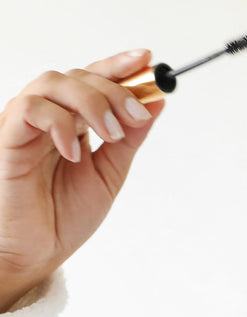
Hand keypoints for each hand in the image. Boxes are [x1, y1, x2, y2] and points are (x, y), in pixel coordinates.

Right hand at [0, 50, 162, 309]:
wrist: (40, 249)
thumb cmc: (67, 214)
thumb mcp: (111, 174)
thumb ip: (130, 140)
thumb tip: (155, 105)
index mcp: (74, 121)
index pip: (95, 80)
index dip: (119, 65)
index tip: (147, 60)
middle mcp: (50, 115)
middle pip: (79, 76)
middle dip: (114, 91)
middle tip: (136, 117)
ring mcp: (28, 124)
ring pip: (54, 83)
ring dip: (90, 102)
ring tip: (110, 135)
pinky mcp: (9, 138)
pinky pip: (30, 110)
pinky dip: (59, 124)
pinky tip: (76, 151)